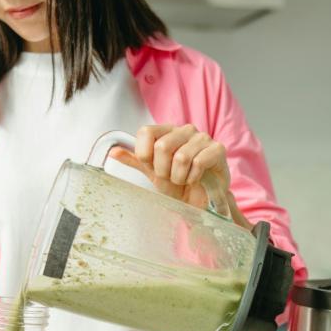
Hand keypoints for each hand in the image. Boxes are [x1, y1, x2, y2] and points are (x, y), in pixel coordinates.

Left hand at [109, 125, 251, 228]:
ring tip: (184, 180)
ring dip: (179, 176)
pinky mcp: (218, 149)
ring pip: (181, 157)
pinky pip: (198, 163)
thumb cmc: (178, 184)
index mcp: (166, 131)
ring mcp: (202, 138)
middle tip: (171, 177)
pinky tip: (197, 179)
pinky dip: (193, 177)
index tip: (152, 167)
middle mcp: (184, 130)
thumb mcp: (152, 173)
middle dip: (163, 170)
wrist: (200, 200)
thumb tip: (113, 151)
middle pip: (162, 146)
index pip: (146, 132)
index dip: (145, 155)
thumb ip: (135, 160)